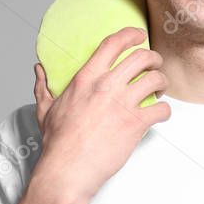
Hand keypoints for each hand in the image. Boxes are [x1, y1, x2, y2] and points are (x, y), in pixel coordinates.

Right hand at [31, 26, 170, 202]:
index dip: (130, 34)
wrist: (68, 169)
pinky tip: (160, 114)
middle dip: (153, 58)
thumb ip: (44, 86)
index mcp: (86, 78)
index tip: (139, 34)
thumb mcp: (45, 109)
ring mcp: (123, 104)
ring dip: (162, 82)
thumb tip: (38, 70)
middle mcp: (107, 86)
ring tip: (160, 89)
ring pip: (156, 79)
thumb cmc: (57, 142)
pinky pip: (162, 109)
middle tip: (154, 65)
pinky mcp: (136, 124)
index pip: (112, 44)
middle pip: (141, 57)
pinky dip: (165, 111)